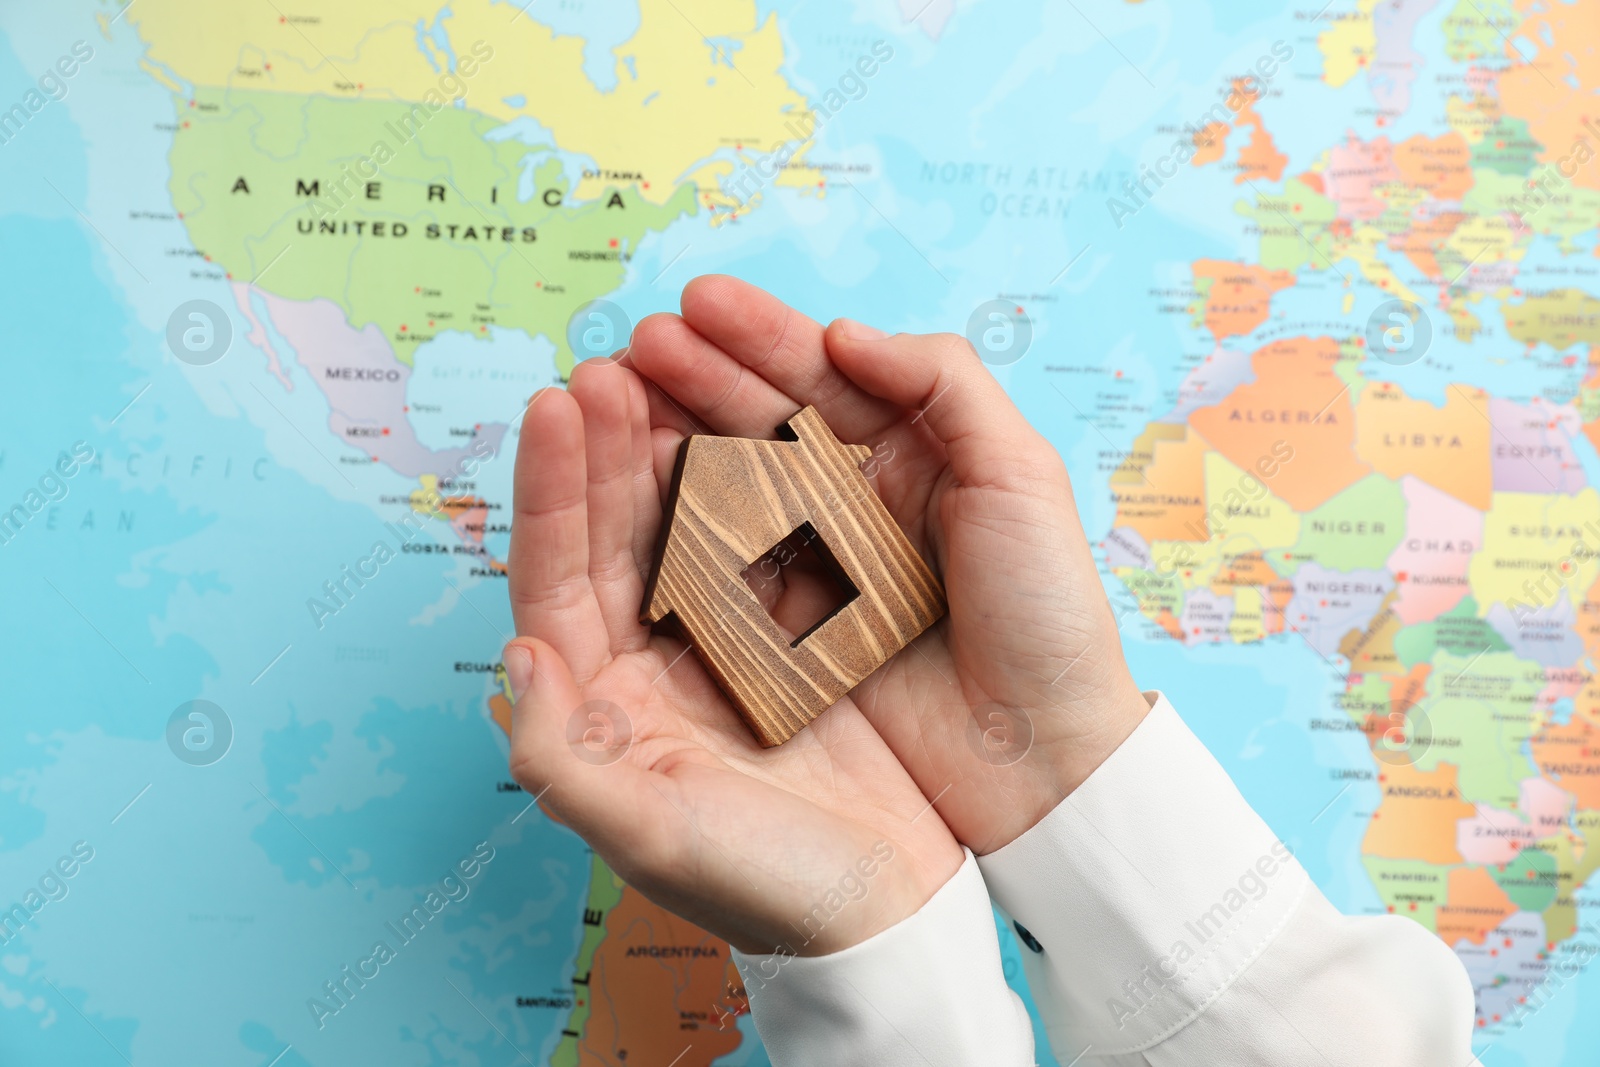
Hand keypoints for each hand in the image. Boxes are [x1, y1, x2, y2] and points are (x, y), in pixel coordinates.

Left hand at [502, 357, 962, 955]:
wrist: (891, 914)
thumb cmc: (770, 886)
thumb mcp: (654, 835)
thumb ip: (565, 758)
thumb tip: (517, 656)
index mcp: (605, 701)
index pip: (556, 576)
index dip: (553, 489)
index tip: (560, 401)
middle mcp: (653, 658)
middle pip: (615, 529)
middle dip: (612, 441)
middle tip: (618, 359)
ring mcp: (725, 637)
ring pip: (687, 517)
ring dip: (678, 440)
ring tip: (676, 366)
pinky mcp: (799, 627)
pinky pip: (765, 533)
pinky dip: (758, 476)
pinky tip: (756, 424)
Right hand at [628, 276, 1150, 853]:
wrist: (1040, 759)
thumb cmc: (1046, 612)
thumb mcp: (1021, 477)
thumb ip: (945, 384)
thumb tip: (843, 333)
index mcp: (913, 449)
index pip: (822, 374)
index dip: (759, 336)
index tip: (694, 305)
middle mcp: (854, 496)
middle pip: (761, 417)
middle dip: (697, 374)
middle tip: (636, 345)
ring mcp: (815, 562)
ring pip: (731, 480)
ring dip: (672, 435)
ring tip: (617, 397)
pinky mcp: (786, 628)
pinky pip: (721, 562)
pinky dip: (676, 522)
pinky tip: (634, 486)